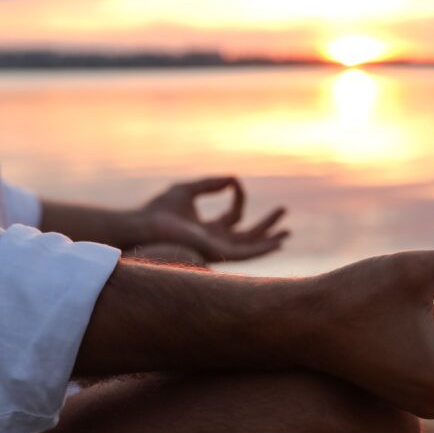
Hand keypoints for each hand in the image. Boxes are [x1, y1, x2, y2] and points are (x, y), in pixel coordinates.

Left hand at [138, 177, 288, 261]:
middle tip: (283, 210)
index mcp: (209, 230)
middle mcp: (216, 242)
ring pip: (250, 247)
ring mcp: (217, 249)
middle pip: (248, 235)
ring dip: (269, 239)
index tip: (235, 181)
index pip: (234, 214)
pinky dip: (262, 249)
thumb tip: (232, 178)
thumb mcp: (188, 189)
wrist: (145, 225)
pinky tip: (276, 244)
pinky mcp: (216, 253)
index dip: (239, 196)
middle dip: (266, 225)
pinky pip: (245, 254)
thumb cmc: (159, 210)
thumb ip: (210, 184)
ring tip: (288, 232)